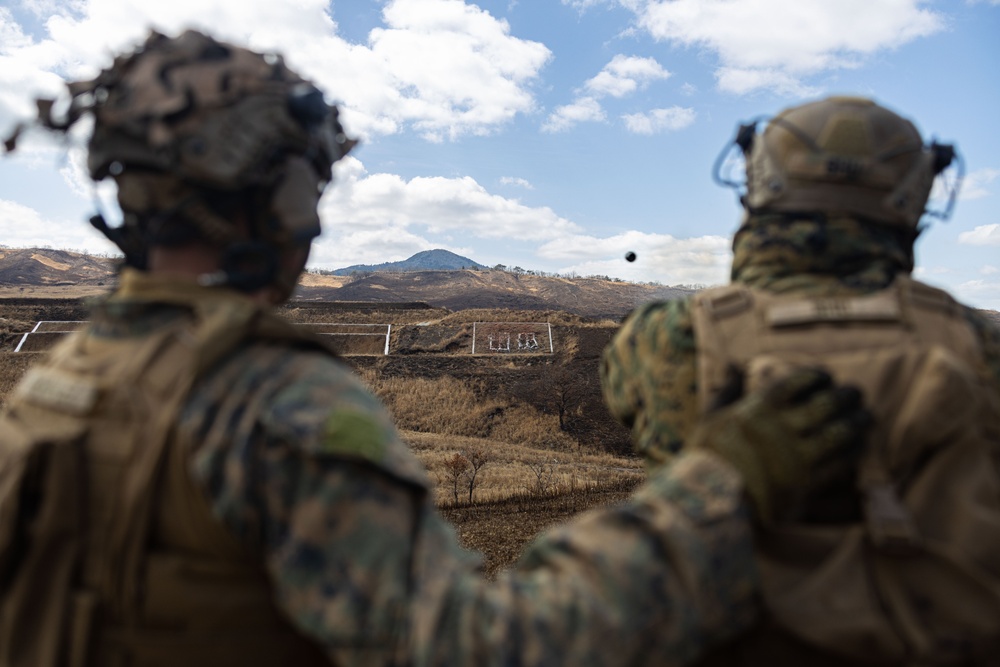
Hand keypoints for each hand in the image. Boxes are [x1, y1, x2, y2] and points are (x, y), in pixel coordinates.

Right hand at [687, 368, 869, 520]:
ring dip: (859, 422)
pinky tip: (860, 444)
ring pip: (841, 431)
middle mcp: (781, 428)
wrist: (709, 499)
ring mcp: (795, 455)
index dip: (818, 375)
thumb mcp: (710, 416)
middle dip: (848, 395)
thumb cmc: (708, 455)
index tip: (826, 377)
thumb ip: (727, 390)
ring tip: (867, 417)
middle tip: (856, 393)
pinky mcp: (805, 482)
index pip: (799, 381)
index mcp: (759, 407)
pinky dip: (855, 451)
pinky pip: (840, 462)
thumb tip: (733, 365)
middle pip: (828, 403)